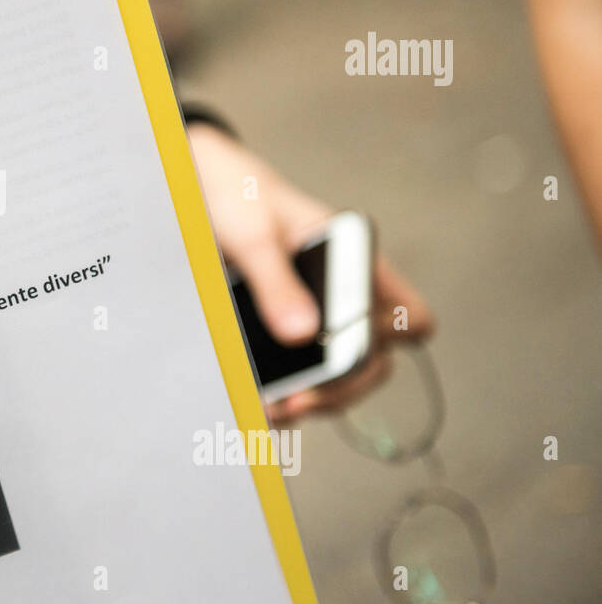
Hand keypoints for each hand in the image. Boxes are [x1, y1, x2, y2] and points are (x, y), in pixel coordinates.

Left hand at [187, 122, 435, 423]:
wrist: (195, 193)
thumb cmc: (240, 198)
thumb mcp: (255, 234)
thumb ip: (276, 281)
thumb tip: (303, 335)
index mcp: (356, 265)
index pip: (409, 316)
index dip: (393, 337)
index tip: (354, 344)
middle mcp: (342, 300)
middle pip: (372, 363)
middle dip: (343, 387)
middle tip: (299, 399)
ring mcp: (310, 324)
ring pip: (334, 379)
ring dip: (312, 400)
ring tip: (274, 410)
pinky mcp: (276, 340)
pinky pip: (292, 378)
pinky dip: (279, 395)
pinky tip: (255, 402)